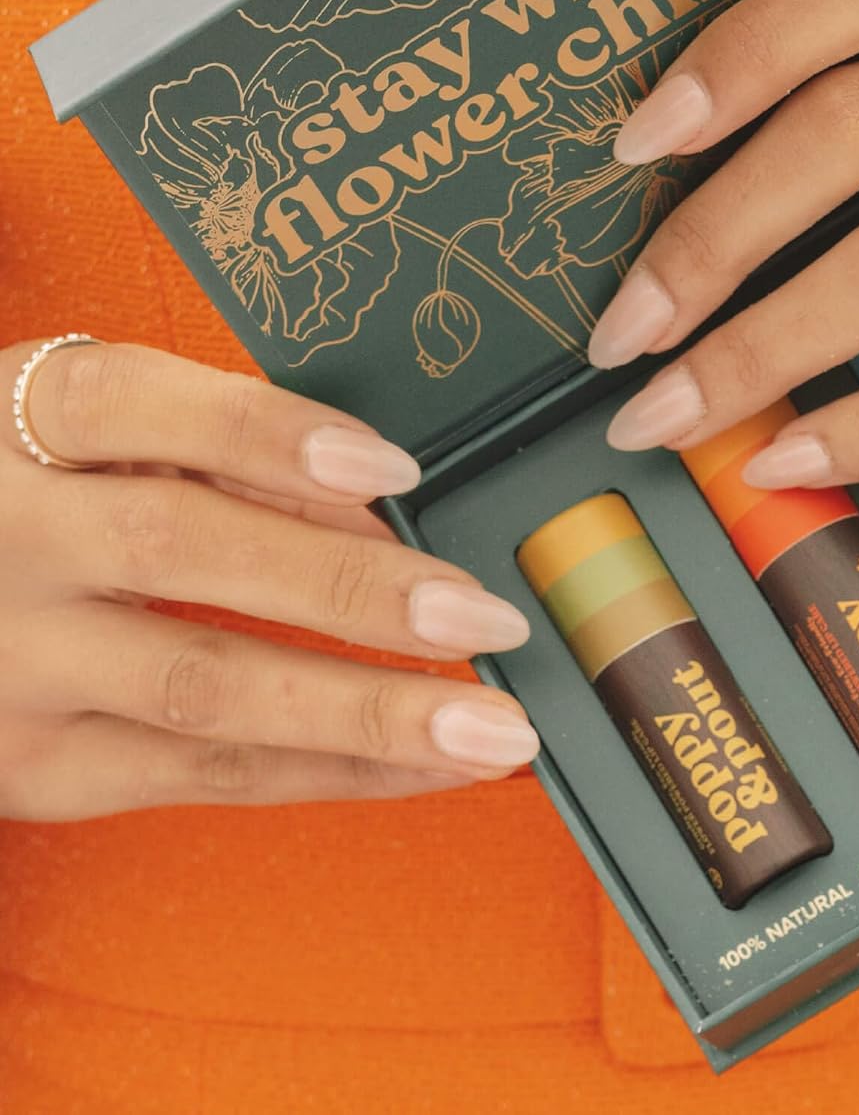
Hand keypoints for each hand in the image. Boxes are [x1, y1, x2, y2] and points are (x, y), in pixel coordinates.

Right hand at [0, 341, 537, 821]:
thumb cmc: (33, 496)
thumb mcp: (98, 440)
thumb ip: (220, 452)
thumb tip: (376, 503)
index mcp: (15, 419)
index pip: (133, 404)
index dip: (270, 432)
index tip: (395, 469)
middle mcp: (3, 537)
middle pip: (181, 547)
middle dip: (351, 585)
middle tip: (485, 617)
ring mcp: (9, 662)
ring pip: (203, 686)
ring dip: (366, 711)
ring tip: (489, 730)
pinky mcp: (30, 764)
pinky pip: (201, 775)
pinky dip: (331, 770)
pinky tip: (425, 768)